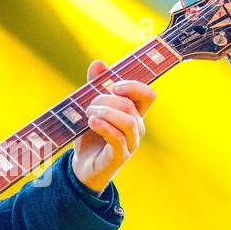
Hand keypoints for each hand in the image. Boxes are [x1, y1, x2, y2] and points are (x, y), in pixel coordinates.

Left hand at [71, 59, 156, 192]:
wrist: (83, 166)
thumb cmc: (91, 136)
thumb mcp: (91, 108)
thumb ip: (96, 86)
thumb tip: (99, 63)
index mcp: (134, 114)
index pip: (147, 95)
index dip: (133, 86)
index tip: (113, 86)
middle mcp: (137, 128)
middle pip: (130, 105)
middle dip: (107, 100)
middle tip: (88, 106)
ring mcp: (131, 143)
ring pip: (128, 121)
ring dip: (105, 113)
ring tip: (89, 115)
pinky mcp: (120, 156)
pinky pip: (118, 138)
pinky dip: (104, 126)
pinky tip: (91, 123)